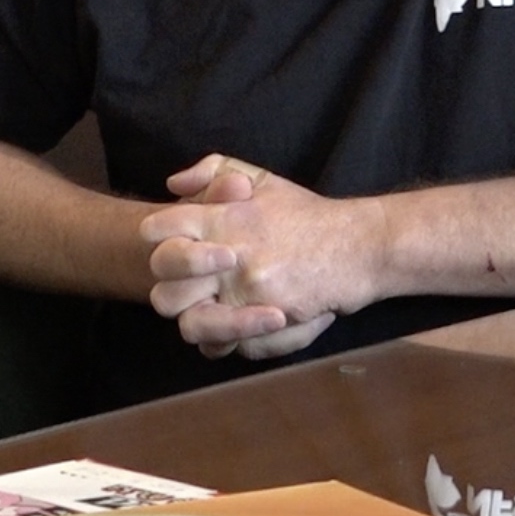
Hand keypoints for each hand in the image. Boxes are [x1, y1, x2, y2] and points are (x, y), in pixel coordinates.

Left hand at [139, 155, 381, 360]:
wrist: (358, 247)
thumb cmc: (307, 214)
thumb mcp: (262, 177)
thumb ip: (215, 170)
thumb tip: (175, 184)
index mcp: (221, 220)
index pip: (160, 231)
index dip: (156, 240)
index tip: (167, 245)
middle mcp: (228, 257)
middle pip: (163, 289)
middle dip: (172, 290)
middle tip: (193, 287)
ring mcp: (245, 293)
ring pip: (190, 325)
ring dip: (199, 322)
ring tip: (216, 312)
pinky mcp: (266, 320)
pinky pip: (226, 345)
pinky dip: (227, 341)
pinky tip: (240, 325)